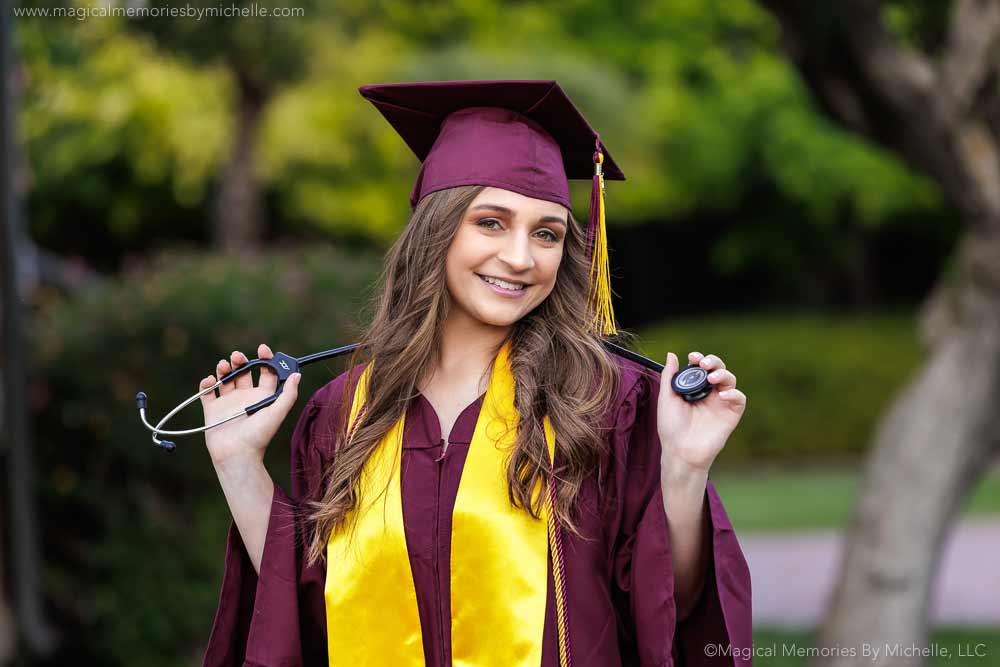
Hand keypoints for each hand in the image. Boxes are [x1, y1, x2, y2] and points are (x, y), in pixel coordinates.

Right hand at [199, 343, 301, 466]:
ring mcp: (229, 402)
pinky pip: (207, 392)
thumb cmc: (259, 436)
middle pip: (244, 372)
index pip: (266, 373)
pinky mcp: (213, 409)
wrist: (236, 454)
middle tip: (237, 356)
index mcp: (263, 396)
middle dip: (241, 360)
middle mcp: (246, 397)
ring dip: (224, 368)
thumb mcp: (277, 413)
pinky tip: (211, 381)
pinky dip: (206, 383)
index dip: (266, 359)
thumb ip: (288, 394)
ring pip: (225, 378)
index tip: (263, 349)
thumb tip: (297, 374)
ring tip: (224, 365)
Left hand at [658, 351, 746, 473]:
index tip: (693, 357)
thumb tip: (671, 354)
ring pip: (730, 380)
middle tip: (704, 364)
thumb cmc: (671, 427)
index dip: (700, 359)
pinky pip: (739, 398)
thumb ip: (669, 376)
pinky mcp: (731, 414)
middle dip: (713, 362)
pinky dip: (734, 393)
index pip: (701, 367)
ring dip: (723, 374)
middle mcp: (709, 393)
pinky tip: (723, 395)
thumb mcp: (666, 398)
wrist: (681, 450)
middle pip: (718, 369)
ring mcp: (721, 403)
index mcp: (694, 388)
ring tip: (712, 378)